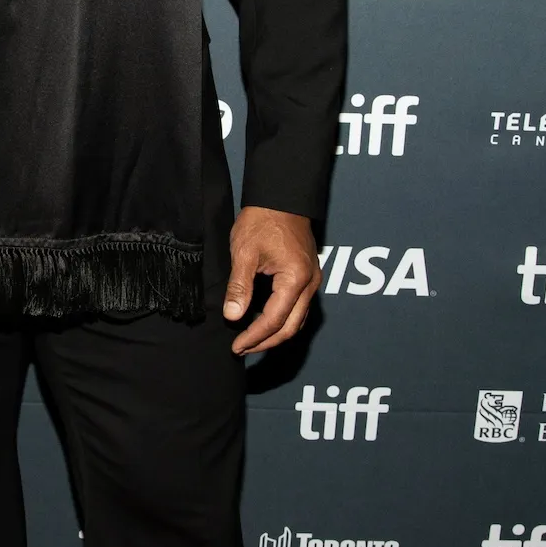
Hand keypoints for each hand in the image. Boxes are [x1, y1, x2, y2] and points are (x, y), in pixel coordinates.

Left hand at [223, 206, 320, 354]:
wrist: (281, 197)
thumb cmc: (262, 220)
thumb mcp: (244, 253)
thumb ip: (240, 287)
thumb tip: (233, 316)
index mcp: (295, 278)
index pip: (274, 320)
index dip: (254, 337)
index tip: (237, 346)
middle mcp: (310, 283)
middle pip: (292, 327)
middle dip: (266, 342)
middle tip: (242, 349)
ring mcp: (313, 280)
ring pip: (298, 320)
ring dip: (276, 334)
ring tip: (251, 340)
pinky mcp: (308, 276)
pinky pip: (299, 307)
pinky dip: (283, 320)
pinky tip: (265, 322)